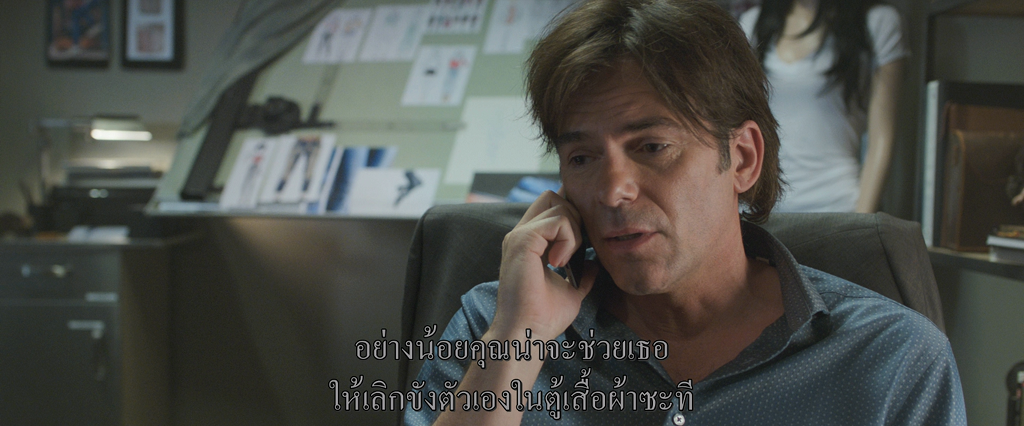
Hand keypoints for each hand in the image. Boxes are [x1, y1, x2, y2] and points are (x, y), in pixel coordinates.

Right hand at [490, 190, 597, 342]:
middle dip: (574, 217)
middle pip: (553, 197)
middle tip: (575, 250)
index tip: (579, 245)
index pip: (549, 207)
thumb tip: (595, 264)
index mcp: (528, 243)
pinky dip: (568, 240)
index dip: (570, 216)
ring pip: (558, 205)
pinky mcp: (522, 240)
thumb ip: (582, 274)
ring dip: (573, 231)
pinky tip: (560, 263)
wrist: (528, 332)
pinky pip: (558, 221)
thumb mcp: (571, 290)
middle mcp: (520, 234)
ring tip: (565, 261)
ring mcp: (519, 235)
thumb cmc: (544, 317)